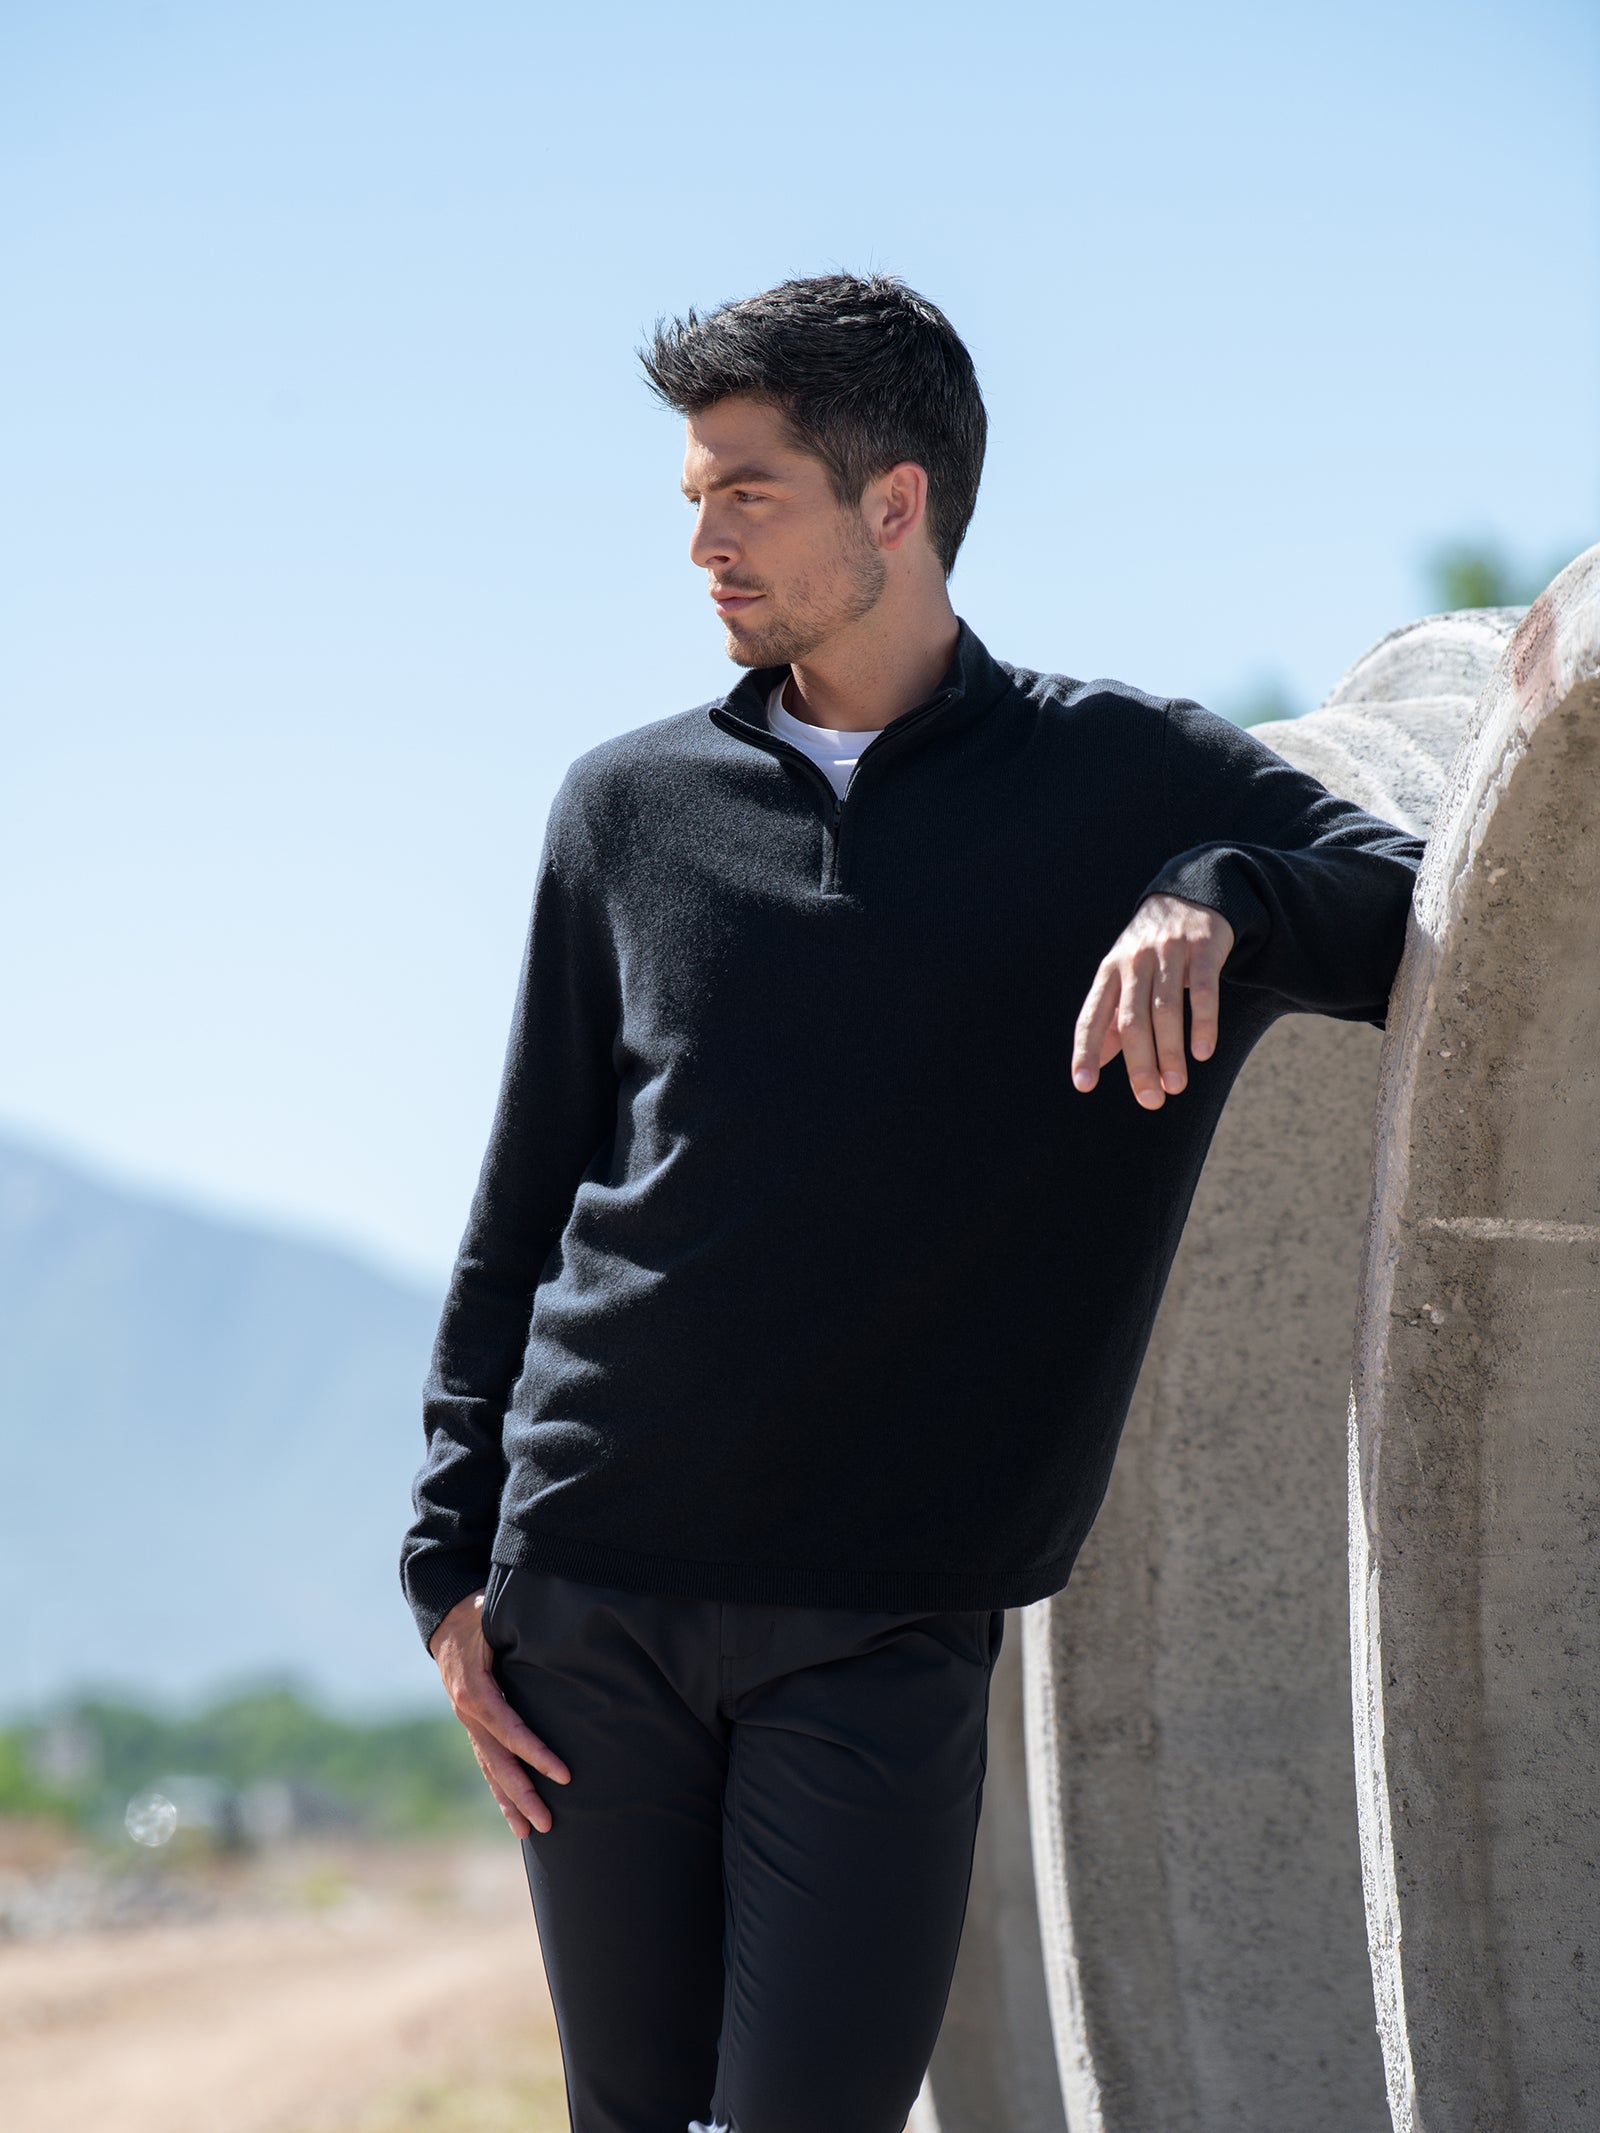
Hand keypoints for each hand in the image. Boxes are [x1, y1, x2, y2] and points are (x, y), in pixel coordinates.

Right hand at [429, 1588, 569, 1836]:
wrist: (446, 1619)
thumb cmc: (479, 1614)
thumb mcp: (494, 1613)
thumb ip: (517, 1623)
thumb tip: (552, 1623)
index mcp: (475, 1690)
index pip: (510, 1729)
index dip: (537, 1753)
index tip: (563, 1774)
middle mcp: (469, 1713)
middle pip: (498, 1762)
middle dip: (524, 1795)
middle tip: (549, 1823)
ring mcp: (468, 1723)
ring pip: (490, 1770)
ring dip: (510, 1802)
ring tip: (531, 1832)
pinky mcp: (473, 1726)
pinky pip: (486, 1763)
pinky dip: (499, 1790)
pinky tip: (512, 1814)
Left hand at [1072, 893, 1234, 1108]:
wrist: (1190, 896)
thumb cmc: (1150, 951)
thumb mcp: (1123, 976)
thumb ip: (1112, 1018)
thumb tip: (1097, 1062)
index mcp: (1109, 973)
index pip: (1092, 1016)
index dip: (1086, 1051)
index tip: (1083, 1084)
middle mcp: (1134, 962)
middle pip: (1132, 1021)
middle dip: (1139, 1064)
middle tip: (1150, 1100)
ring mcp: (1168, 953)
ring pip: (1165, 1011)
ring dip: (1170, 1052)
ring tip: (1176, 1086)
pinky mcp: (1202, 949)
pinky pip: (1204, 991)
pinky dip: (1203, 1023)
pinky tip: (1203, 1052)